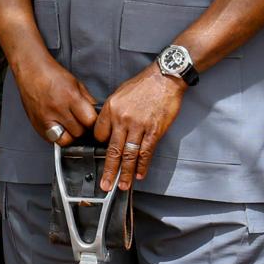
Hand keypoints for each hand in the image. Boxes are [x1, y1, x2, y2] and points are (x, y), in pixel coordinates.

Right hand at [14, 54, 99, 149]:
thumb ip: (87, 101)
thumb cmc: (52, 74)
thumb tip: (95, 115)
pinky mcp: (37, 125)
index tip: (91, 120)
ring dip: (70, 135)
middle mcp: (57, 109)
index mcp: (70, 97)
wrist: (31, 71)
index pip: (90, 121)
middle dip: (82, 129)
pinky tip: (58, 127)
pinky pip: (51, 140)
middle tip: (79, 121)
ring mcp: (45, 119)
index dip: (93, 122)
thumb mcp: (77, 84)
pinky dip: (57, 137)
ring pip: (65, 140)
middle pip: (78, 132)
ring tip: (69, 126)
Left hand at [92, 65, 185, 191]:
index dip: (100, 145)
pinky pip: (146, 152)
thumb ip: (112, 113)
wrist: (164, 78)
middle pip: (112, 150)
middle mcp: (122, 119)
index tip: (103, 154)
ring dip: (125, 173)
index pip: (99, 135)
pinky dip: (142, 165)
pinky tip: (139, 175)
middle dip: (109, 170)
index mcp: (111, 109)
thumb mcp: (119, 94)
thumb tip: (109, 130)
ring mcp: (139, 126)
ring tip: (122, 185)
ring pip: (129, 155)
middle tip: (105, 185)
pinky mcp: (154, 130)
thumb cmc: (143, 84)